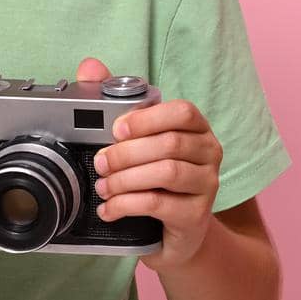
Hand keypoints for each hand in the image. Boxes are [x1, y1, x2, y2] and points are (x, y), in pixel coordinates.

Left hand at [76, 57, 221, 272]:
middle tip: (100, 163)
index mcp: (196, 129)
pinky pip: (160, 203)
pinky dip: (127, 204)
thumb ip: (116, 102)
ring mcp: (207, 185)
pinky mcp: (197, 215)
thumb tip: (91, 65)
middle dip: (126, 152)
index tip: (116, 129)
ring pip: (166, 172)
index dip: (147, 118)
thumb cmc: (155, 181)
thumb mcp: (138, 143)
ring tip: (103, 187)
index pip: (183, 112)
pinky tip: (110, 209)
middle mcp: (209, 152)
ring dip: (125, 179)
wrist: (175, 233)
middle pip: (169, 143)